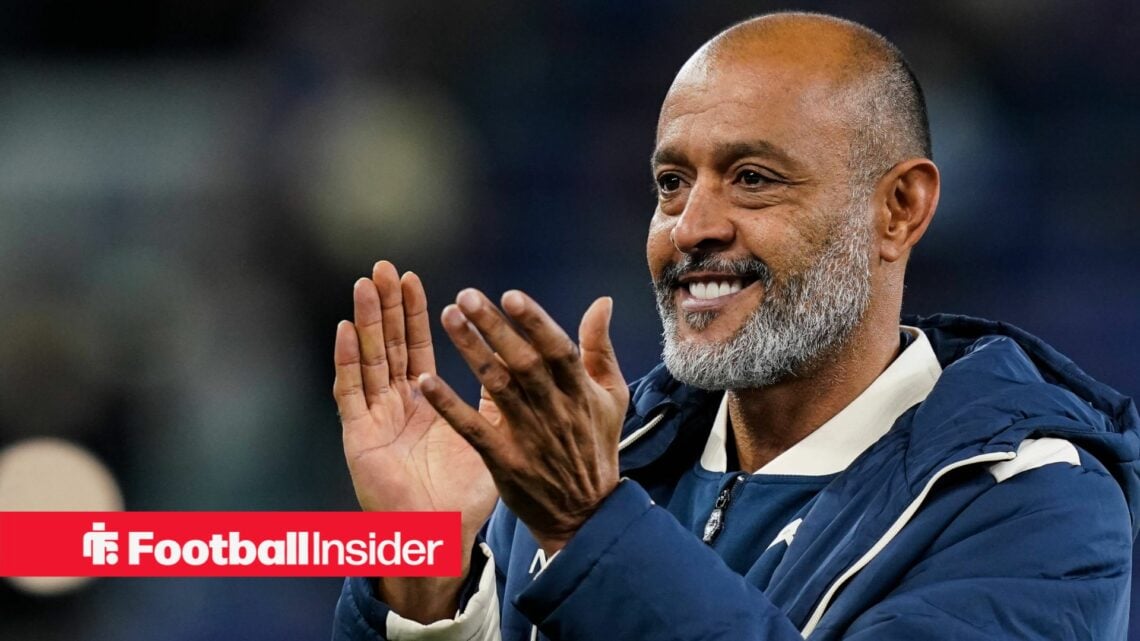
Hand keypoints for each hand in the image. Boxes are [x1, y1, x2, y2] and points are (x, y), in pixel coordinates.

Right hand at [333, 261, 497, 621]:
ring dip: (366, 321)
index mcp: (424, 403)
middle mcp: (395, 405)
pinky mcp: (360, 437)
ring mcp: (374, 419)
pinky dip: (347, 360)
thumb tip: (520, 358)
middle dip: (386, 306)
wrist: (442, 538)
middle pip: (388, 344)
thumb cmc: (465, 495)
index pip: (416, 347)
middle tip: (383, 266)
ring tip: (366, 284)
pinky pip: (350, 392)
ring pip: (368, 359)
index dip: (414, 314)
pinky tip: (346, 329)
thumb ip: (496, 397)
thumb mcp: (488, 435)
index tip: (413, 278)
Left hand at [418, 288, 628, 553]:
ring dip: (470, 351)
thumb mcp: (611, 396)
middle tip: (465, 296)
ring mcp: (529, 437)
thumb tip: (601, 302)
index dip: (536, 322)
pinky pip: (473, 429)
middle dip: (494, 327)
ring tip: (448, 318)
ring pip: (497, 388)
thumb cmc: (596, 445)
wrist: (586, 512)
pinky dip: (449, 405)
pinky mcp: (505, 461)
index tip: (510, 295)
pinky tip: (425, 382)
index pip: (559, 350)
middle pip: (523, 363)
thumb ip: (600, 348)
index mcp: (581, 392)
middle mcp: (556, 411)